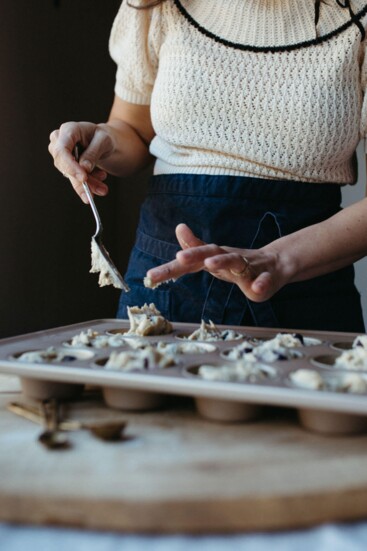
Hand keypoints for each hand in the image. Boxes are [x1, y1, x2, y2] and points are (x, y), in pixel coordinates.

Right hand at [48, 121, 112, 202]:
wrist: (103, 141)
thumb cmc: (103, 136)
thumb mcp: (104, 140)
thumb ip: (94, 152)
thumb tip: (84, 168)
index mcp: (68, 130)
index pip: (62, 150)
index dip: (70, 166)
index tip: (83, 178)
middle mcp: (59, 141)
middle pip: (64, 165)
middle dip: (83, 180)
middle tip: (102, 190)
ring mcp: (60, 154)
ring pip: (70, 175)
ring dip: (88, 185)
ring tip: (103, 188)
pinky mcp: (65, 166)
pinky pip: (74, 179)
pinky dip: (88, 184)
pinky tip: (99, 182)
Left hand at [146, 223, 286, 301]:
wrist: (275, 264)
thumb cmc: (239, 264)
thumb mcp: (214, 259)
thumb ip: (196, 250)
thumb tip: (179, 228)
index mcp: (214, 258)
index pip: (189, 261)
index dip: (170, 268)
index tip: (150, 277)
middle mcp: (229, 257)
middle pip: (210, 252)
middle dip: (194, 253)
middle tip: (179, 256)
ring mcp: (248, 266)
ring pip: (235, 261)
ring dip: (223, 261)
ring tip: (210, 264)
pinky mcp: (265, 278)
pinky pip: (263, 281)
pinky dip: (260, 283)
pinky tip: (257, 288)